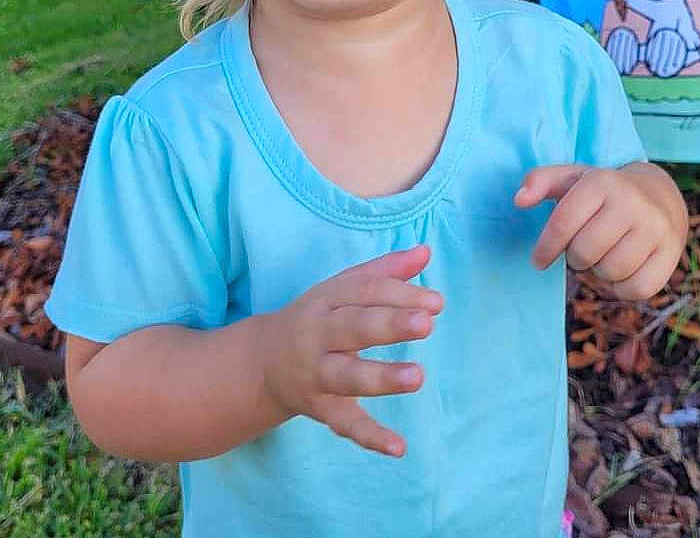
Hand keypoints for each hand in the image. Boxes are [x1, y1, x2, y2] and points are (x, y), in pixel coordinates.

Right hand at [259, 244, 442, 457]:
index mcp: (326, 300)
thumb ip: (386, 270)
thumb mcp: (343, 288)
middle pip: (355, 328)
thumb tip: (425, 252)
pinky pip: (345, 423)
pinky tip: (399, 447)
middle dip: (390, 325)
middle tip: (426, 325)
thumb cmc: (319, 317)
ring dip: (382, 378)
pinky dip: (370, 436)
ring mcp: (316, 374)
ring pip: (348, 377)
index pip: (365, 291)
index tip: (437, 302)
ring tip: (418, 377)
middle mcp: (318, 335)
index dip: (401, 294)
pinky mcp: (320, 408)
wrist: (262, 362)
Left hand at [514, 163, 686, 300]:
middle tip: (582, 249)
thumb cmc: (603, 192)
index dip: (545, 248)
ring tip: (604, 254)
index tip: (538, 260)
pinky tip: (622, 269)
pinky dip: (622, 288)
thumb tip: (518, 200)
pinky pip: (636, 290)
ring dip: (599, 272)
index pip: (563, 223)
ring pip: (610, 273)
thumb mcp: (572, 178)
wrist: (660, 195)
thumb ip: (540, 181)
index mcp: (602, 181)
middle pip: (583, 254)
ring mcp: (656, 228)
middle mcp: (632, 202)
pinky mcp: (672, 252)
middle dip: (575, 257)